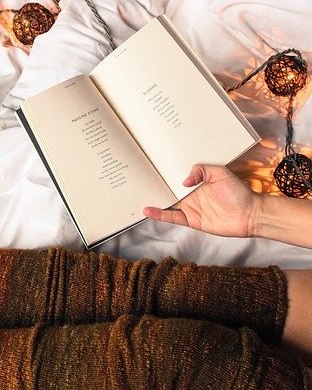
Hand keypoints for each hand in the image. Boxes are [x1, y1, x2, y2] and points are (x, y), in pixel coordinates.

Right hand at [143, 164, 260, 237]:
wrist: (251, 214)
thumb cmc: (239, 193)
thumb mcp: (221, 173)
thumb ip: (202, 171)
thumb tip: (184, 181)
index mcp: (197, 182)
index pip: (176, 177)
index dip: (164, 174)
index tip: (151, 168)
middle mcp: (191, 195)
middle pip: (169, 190)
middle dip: (155, 186)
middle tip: (139, 181)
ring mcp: (190, 208)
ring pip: (167, 204)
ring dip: (154, 201)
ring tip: (138, 195)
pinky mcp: (191, 220)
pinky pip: (173, 217)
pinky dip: (160, 215)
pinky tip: (149, 211)